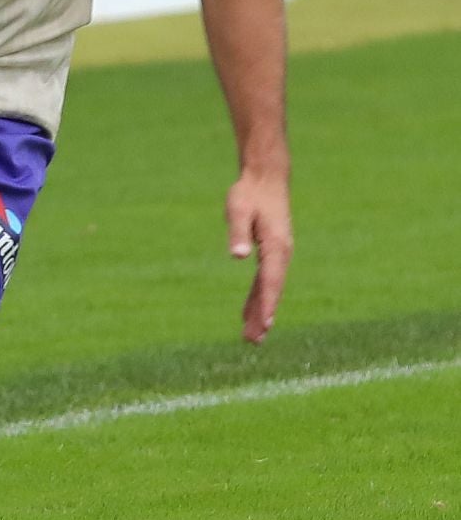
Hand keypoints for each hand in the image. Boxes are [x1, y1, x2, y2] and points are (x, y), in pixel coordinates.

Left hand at [227, 168, 291, 343]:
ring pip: (269, 289)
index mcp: (276, 246)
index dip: (266, 303)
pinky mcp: (272, 253)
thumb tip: (238, 256)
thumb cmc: (249, 193)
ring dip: (260, 312)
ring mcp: (278, 255)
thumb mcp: (237, 209)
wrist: (266, 178)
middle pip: (272, 290)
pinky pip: (265, 281)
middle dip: (263, 316)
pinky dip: (258, 298)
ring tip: (252, 337)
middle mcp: (282, 254)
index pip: (270, 280)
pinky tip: (250, 314)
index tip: (263, 324)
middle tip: (253, 341)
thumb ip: (237, 232)